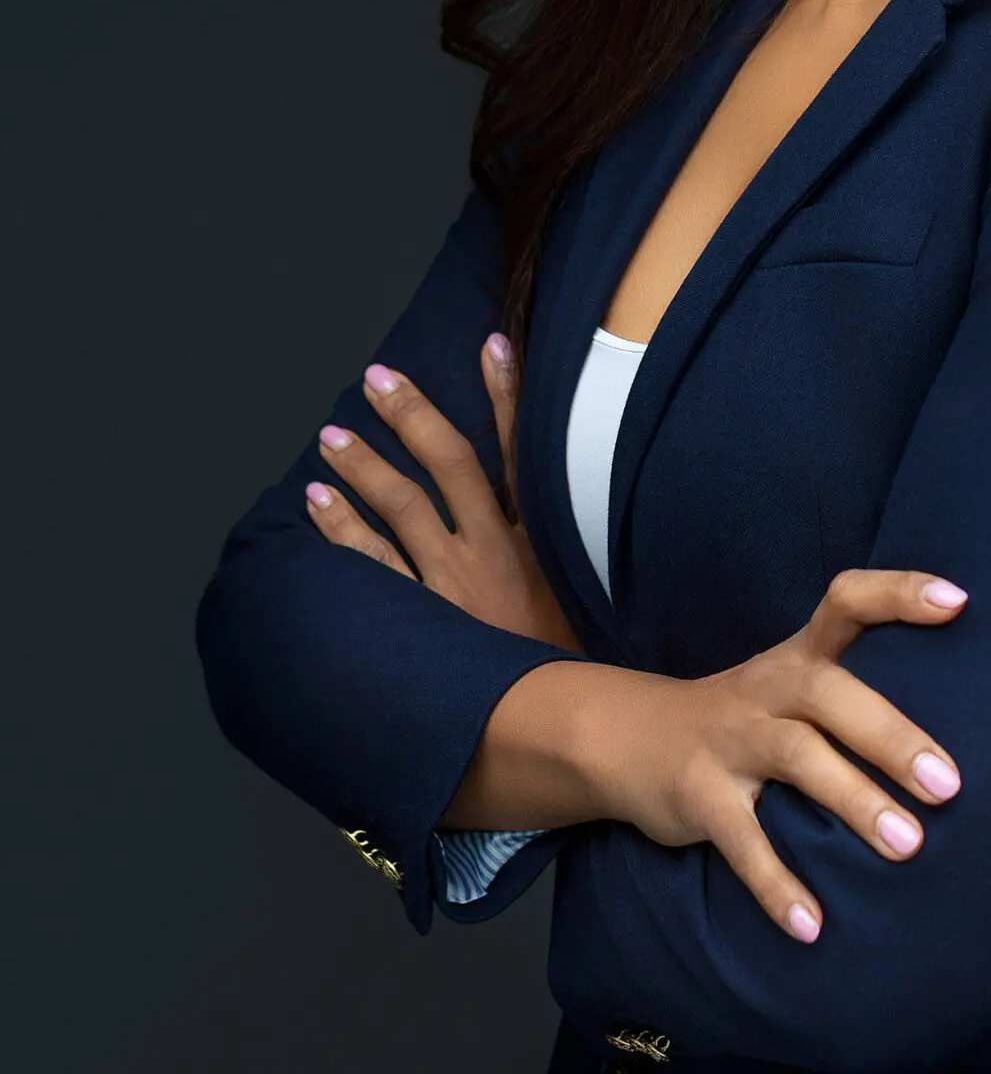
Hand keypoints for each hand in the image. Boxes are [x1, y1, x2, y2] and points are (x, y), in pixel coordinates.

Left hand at [304, 337, 578, 652]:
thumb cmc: (577, 666)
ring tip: (330, 437)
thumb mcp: (591, 600)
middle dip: (411, 415)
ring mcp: (452, 586)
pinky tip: (316, 504)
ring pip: (400, 507)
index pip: (522, 451)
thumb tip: (573, 518)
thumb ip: (571, 557)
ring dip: (363, 466)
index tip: (491, 344)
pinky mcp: (421, 623)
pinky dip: (341, 531)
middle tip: (375, 379)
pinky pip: (370, 567)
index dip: (508, 394)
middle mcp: (492, 552)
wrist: (562, 729)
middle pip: (448, 464)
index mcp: (541, 540)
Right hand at [567, 564, 969, 941]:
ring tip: (909, 848)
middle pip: (829, 692)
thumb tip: (976, 739)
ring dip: (853, 801)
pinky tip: (813, 925)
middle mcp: (767, 687)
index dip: (898, 593)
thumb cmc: (747, 719)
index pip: (846, 602)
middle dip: (892, 736)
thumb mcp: (792, 687)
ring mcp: (729, 738)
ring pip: (795, 757)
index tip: (958, 601)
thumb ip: (862, 695)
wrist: (629, 739)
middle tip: (950, 786)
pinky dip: (776, 883)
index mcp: (798, 656)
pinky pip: (740, 840)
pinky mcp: (698, 795)